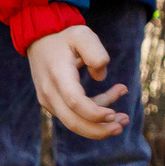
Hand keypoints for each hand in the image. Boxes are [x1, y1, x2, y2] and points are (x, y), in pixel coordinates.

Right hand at [27, 25, 129, 139]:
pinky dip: (93, 114)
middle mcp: (49, 91)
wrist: (40, 39)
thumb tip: (101, 77)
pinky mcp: (52, 103)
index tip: (114, 114)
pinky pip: (73, 115)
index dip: (94, 113)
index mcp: (58, 75)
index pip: (75, 102)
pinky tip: (113, 97)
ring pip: (74, 122)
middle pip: (73, 122)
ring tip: (124, 118)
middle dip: (99, 130)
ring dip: (99, 126)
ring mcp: (48, 100)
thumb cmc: (65, 37)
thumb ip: (96, 53)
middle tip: (123, 125)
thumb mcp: (83, 35)